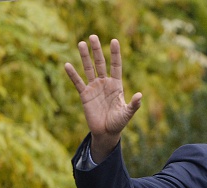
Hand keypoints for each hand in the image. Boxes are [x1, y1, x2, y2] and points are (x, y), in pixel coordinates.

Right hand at [64, 34, 142, 162]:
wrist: (106, 132)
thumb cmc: (119, 122)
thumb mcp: (127, 113)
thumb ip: (133, 105)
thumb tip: (139, 95)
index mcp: (116, 85)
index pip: (116, 65)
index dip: (115, 54)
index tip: (114, 40)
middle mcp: (104, 83)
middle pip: (100, 63)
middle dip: (97, 50)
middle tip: (93, 36)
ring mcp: (94, 88)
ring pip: (88, 69)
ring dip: (84, 57)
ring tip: (81, 43)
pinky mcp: (85, 95)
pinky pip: (78, 83)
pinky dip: (73, 75)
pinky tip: (67, 65)